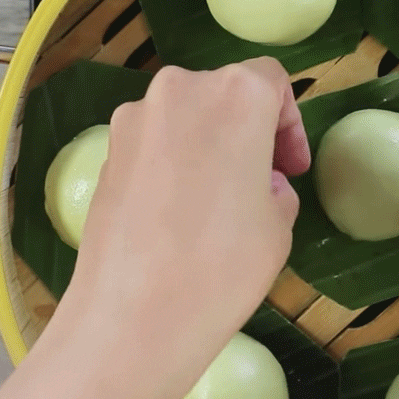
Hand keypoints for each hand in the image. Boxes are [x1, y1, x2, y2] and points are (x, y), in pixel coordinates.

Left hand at [0, 58, 311, 398]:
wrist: (133, 318)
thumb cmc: (224, 265)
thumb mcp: (278, 225)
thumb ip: (275, 186)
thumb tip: (257, 183)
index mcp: (236, 94)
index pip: (272, 81)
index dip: (290, 123)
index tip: (292, 167)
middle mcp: (180, 89)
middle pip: (226, 94)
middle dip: (250, 132)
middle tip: (262, 182)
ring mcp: (134, 119)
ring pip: (187, 119)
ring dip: (211, 146)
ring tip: (219, 202)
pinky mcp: (106, 152)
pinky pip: (156, 144)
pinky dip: (176, 164)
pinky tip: (179, 215)